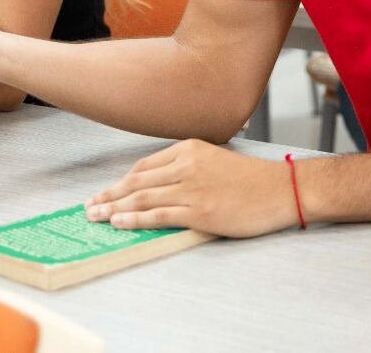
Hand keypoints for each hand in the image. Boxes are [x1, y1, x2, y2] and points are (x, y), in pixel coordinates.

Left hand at [84, 139, 300, 237]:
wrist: (281, 190)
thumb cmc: (252, 179)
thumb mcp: (216, 160)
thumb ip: (187, 168)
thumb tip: (158, 188)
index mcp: (190, 149)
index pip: (145, 165)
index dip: (122, 181)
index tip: (107, 191)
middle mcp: (187, 165)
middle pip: (138, 181)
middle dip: (110, 194)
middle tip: (89, 206)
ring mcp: (192, 188)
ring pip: (143, 197)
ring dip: (114, 207)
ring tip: (96, 216)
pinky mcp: (199, 211)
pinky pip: (159, 215)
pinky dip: (134, 219)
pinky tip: (119, 222)